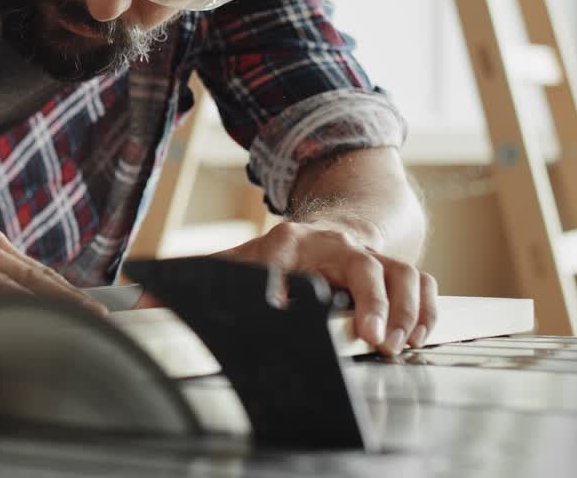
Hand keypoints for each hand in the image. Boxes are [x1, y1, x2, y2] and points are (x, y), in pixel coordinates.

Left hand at [215, 220, 437, 355]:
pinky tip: (417, 339)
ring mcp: (370, 255)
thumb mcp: (237, 263)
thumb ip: (199, 281)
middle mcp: (336, 244)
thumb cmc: (275, 258)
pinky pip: (424, 283)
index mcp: (289, 242)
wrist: (323, 230)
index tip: (292, 313)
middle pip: (364, 265)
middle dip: (374, 304)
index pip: (289, 260)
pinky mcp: (393, 269)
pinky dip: (427, 311)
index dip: (292, 287)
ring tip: (397, 347)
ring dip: (407, 311)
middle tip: (375, 341)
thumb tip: (149, 303)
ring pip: (403, 272)